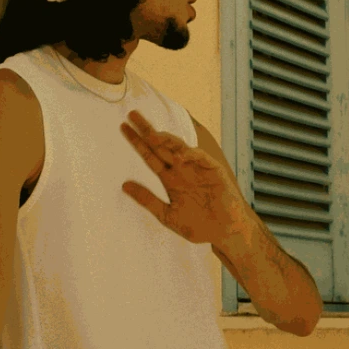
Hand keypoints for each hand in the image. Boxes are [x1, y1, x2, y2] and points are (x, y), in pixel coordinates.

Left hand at [120, 110, 254, 247]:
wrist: (225, 233)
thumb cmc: (198, 226)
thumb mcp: (166, 214)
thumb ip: (147, 199)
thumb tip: (124, 185)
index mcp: (170, 179)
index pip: (150, 156)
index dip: (137, 142)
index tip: (123, 128)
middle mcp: (181, 169)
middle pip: (161, 146)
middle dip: (147, 131)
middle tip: (132, 115)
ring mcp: (197, 168)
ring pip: (179, 148)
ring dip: (166, 139)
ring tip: (152, 134)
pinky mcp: (213, 171)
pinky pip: (201, 158)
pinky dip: (191, 154)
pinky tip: (180, 154)